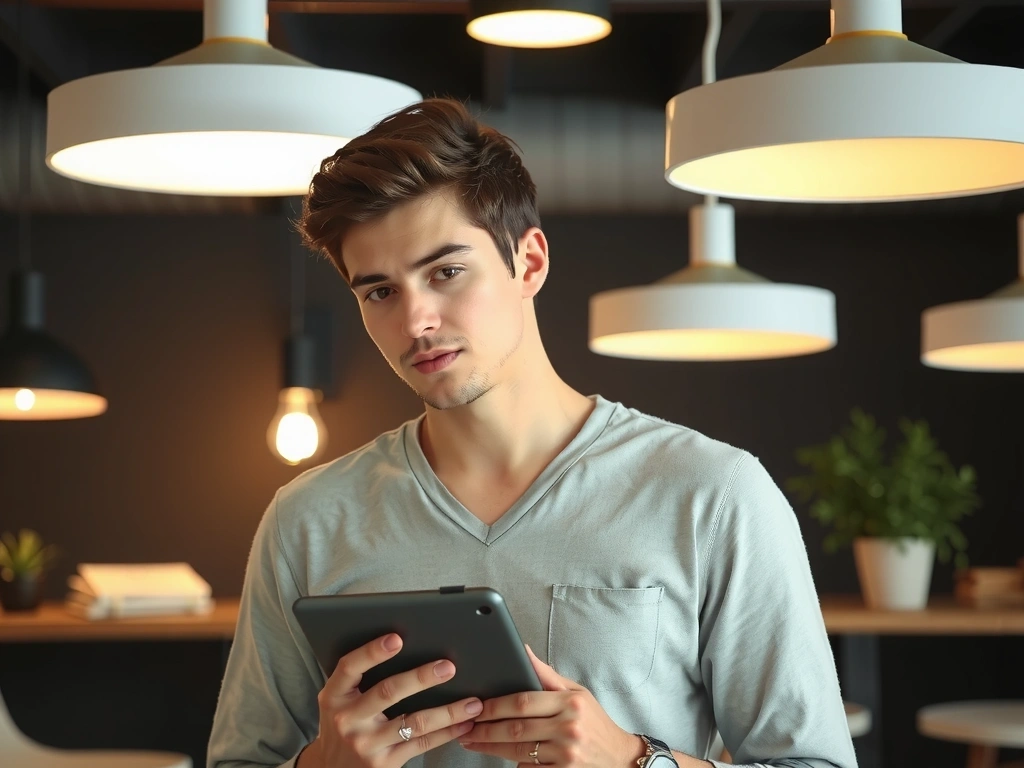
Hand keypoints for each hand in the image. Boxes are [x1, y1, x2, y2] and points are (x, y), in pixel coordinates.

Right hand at [299, 633, 482, 767]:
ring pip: (414, 722)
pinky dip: (446, 733)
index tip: (397, 638)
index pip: (350, 667)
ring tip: (472, 702)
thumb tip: (402, 643)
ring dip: (447, 711)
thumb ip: (360, 677)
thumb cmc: (342, 723)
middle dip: (421, 678)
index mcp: (334, 696)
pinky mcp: (385, 764)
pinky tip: (464, 724)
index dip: (372, 652)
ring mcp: (367, 744)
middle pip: (387, 693)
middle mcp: (348, 720)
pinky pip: (422, 744)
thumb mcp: (339, 699)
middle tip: (448, 667)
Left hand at [459, 644, 643, 766]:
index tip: (477, 705)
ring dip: (490, 747)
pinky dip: (513, 763)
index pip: (524, 701)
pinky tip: (499, 756)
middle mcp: (569, 727)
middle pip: (517, 728)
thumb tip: (523, 650)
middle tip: (465, 727)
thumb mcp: (577, 691)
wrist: (619, 756)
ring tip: (471, 741)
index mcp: (571, 702)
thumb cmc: (594, 721)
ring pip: (518, 750)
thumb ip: (547, 675)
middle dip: (486, 729)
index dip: (496, 705)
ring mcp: (566, 753)